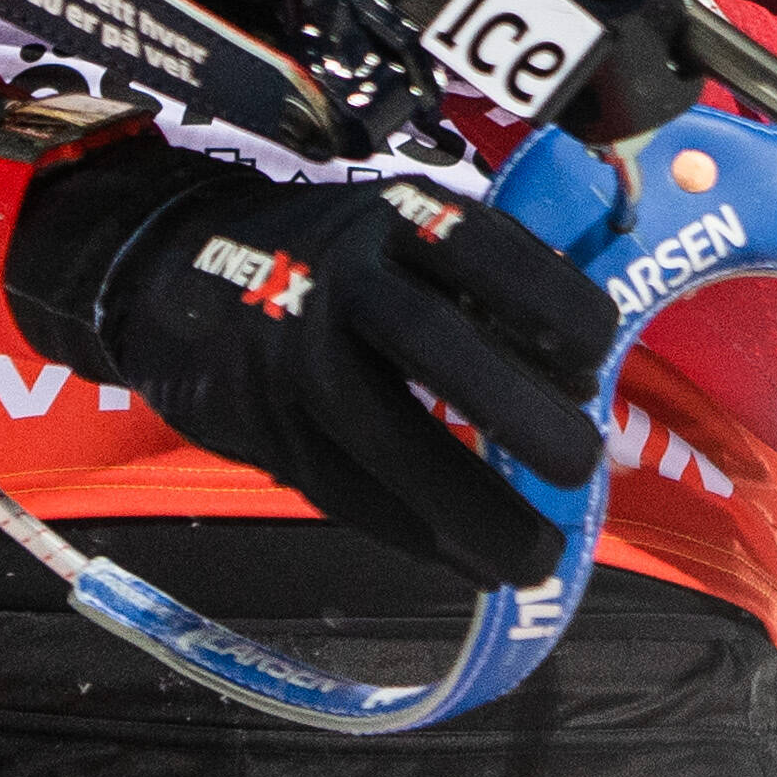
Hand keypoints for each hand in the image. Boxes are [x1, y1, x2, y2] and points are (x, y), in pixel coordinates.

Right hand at [74, 166, 619, 587]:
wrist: (177, 265)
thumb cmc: (333, 255)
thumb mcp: (405, 230)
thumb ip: (484, 286)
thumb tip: (583, 380)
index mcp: (397, 216)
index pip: (485, 249)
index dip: (551, 304)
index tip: (598, 356)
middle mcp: (343, 277)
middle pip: (431, 343)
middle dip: (514, 409)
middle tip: (581, 461)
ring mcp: (293, 354)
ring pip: (384, 438)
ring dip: (469, 506)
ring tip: (536, 555)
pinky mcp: (264, 425)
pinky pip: (346, 491)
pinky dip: (416, 533)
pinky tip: (470, 560)